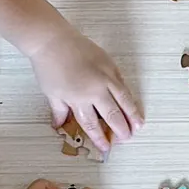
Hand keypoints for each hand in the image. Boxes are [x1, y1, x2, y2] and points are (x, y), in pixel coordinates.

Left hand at [27, 25, 143, 154]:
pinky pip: (122, 84)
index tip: (106, 147)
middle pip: (113, 115)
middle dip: (121, 130)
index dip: (100, 138)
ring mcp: (105, 76)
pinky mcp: (110, 65)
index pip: (92, 125)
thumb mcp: (51, 93)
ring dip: (133, 114)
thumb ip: (59, 111)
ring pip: (124, 100)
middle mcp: (95, 90)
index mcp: (79, 99)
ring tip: (139, 125)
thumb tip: (60, 125)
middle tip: (126, 138)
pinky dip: (128, 96)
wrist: (54, 40)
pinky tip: (132, 103)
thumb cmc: (49, 65)